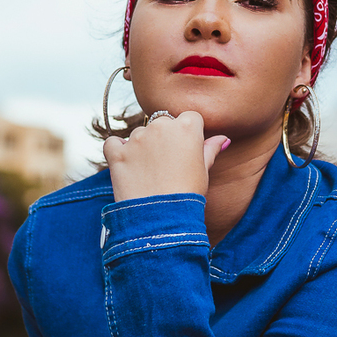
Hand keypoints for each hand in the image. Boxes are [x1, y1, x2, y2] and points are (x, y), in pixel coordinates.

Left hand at [104, 110, 229, 201]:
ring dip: (142, 146)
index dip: (189, 133)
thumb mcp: (204, 171)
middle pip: (163, 122)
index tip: (186, 150)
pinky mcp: (117, 152)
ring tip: (149, 172)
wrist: (161, 218)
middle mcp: (161, 126)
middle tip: (167, 163)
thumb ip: (210, 149)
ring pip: (140, 133)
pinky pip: (113, 143)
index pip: (190, 117)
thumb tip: (223, 139)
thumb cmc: (187, 194)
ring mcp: (137, 138)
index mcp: (187, 127)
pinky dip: (118, 151)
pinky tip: (127, 166)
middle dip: (165, 138)